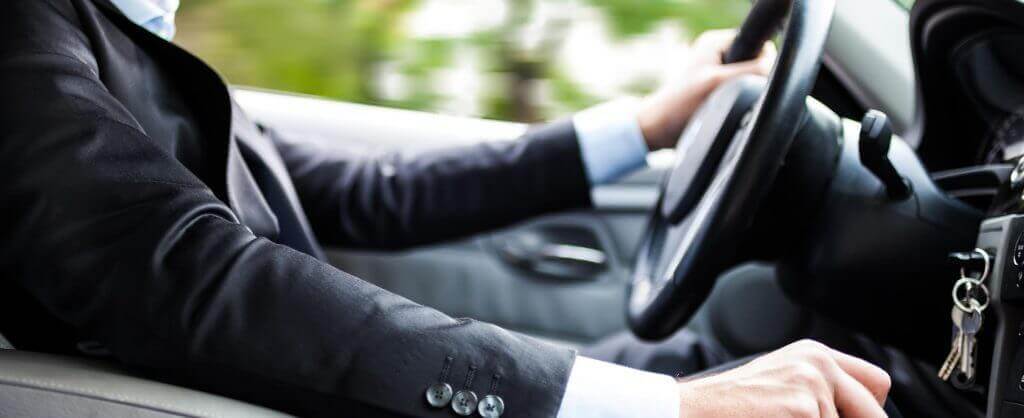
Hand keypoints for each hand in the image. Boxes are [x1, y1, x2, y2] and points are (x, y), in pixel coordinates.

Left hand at [638, 29, 776, 149]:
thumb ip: (751, 72)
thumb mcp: (719, 85)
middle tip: (730, 99)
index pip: (760, 46)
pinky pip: (740, 94)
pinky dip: (737, 104)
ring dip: (743, 96)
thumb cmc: (679, 108)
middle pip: (757, 66)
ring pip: (750, 83)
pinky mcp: (716, 90)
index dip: (762, 66)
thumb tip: (775, 70)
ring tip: (723, 107)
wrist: (657, 131)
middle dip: (751, 84)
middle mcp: (717, 54)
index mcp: (716, 42)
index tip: (747, 85)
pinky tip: (723, 112)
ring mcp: (716, 72)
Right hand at [677, 340, 891, 417]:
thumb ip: (821, 389)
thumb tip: (861, 413)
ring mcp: (812, 386)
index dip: (869, 410)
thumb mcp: (783, 383)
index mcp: (815, 354)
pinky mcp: (804, 410)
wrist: (697, 410)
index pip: (875, 383)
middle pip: (872, 411)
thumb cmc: (732, 404)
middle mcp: (818, 363)